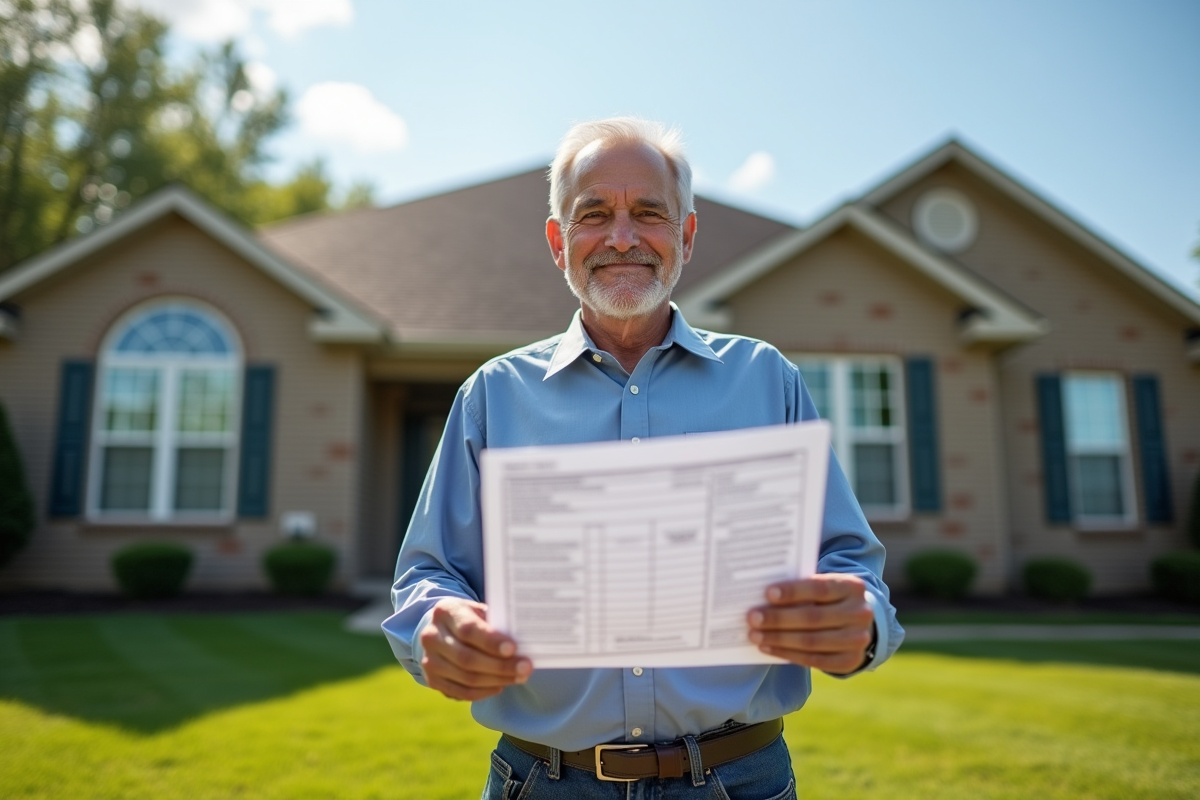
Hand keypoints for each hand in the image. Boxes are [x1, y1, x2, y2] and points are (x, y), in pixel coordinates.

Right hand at [418, 597, 532, 700]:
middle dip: (500, 666)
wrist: (441, 629)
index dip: (491, 641)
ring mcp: (429, 660)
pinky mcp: (432, 679)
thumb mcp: (478, 610)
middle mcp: (431, 636)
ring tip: (518, 677)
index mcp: (444, 612)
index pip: (468, 630)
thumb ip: (495, 622)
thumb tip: (522, 639)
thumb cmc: (469, 618)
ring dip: (496, 680)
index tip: (513, 649)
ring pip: (466, 678)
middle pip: (467, 658)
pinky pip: (461, 692)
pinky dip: (484, 692)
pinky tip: (500, 685)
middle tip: (525, 668)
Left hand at [746, 574, 874, 674]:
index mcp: (853, 587)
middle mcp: (860, 613)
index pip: (820, 589)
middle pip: (813, 617)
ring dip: (779, 638)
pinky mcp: (850, 660)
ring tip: (755, 635)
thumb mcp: (824, 586)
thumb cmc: (829, 599)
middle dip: (779, 618)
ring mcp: (858, 640)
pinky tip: (768, 647)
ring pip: (811, 641)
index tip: (767, 593)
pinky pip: (814, 660)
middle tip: (753, 618)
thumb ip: (802, 588)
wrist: (856, 622)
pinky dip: (787, 654)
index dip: (793, 592)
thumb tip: (764, 597)